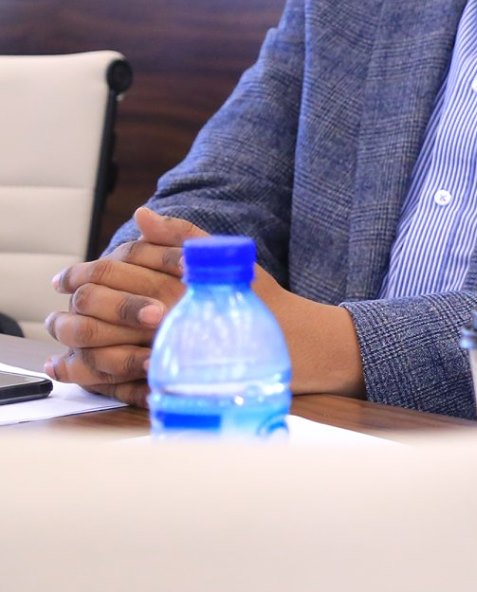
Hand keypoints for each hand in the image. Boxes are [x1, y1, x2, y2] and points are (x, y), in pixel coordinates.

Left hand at [47, 207, 364, 405]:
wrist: (296, 346)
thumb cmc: (262, 301)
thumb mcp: (225, 258)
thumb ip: (180, 235)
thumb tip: (141, 213)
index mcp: (177, 280)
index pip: (112, 270)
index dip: (84, 272)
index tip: (69, 278)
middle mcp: (169, 312)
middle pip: (99, 307)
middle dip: (74, 308)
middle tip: (65, 312)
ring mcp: (169, 348)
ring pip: (101, 345)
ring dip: (78, 343)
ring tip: (71, 342)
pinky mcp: (173, 377)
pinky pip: (118, 378)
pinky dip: (97, 374)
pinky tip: (91, 368)